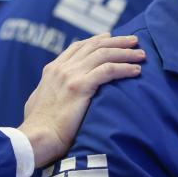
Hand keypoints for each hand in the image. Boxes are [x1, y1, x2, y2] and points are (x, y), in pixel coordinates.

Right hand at [19, 33, 144, 167]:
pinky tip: (136, 70)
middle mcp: (61, 68)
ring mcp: (70, 75)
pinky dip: (124, 68)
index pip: (77, 47)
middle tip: (134, 41)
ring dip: (125, 53)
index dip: (96, 40)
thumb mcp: (38, 102)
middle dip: (117, 42)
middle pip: (94, 46)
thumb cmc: (38, 128)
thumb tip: (51, 93)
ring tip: (141, 54)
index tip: (111, 38)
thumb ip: (48, 92)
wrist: (36, 138)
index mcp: (52, 70)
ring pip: (103, 54)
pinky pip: (108, 70)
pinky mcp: (80, 86)